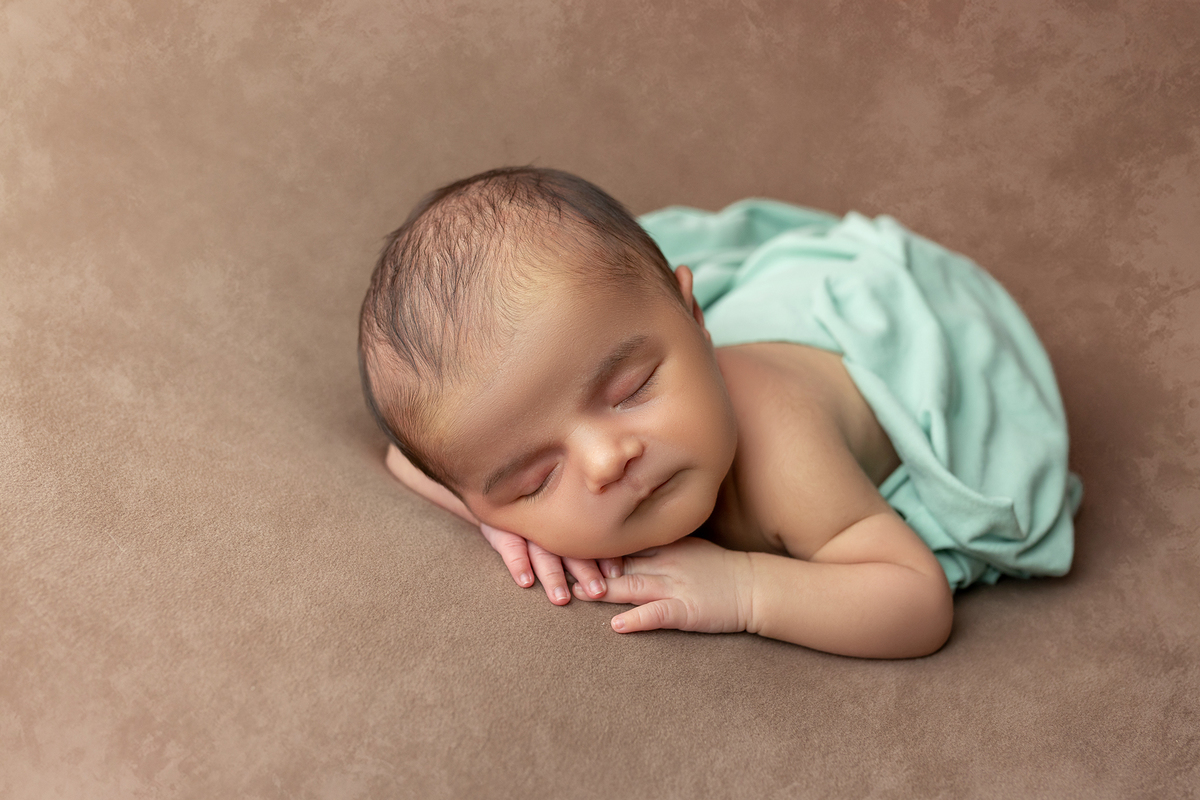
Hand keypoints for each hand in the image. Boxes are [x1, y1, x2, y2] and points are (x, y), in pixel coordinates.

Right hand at [480, 523, 624, 605]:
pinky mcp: (500, 529)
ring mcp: (523, 524)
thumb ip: (586, 526)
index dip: (603, 555)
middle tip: (597, 592)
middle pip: (568, 547)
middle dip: (584, 571)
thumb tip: (621, 555)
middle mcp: (547, 520)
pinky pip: (509, 546)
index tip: (615, 574)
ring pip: (541, 551)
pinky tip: (526, 582)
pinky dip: (517, 563)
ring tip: (562, 598)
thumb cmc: (535, 509)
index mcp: (565, 518)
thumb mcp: (557, 510)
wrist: (496, 494)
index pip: (588, 537)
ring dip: (552, 575)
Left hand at [573, 537, 754, 633]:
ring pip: (631, 586)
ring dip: (601, 591)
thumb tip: (621, 540)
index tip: (563, 541)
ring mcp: (675, 585)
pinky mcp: (686, 610)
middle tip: (556, 565)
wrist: (754, 586)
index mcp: (664, 544)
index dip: (592, 542)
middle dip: (587, 565)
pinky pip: (657, 614)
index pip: (621, 539)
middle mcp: (665, 561)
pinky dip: (636, 619)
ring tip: (573, 594)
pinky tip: (616, 625)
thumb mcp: (685, 545)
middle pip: (619, 561)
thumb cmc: (718, 568)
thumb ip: (654, 543)